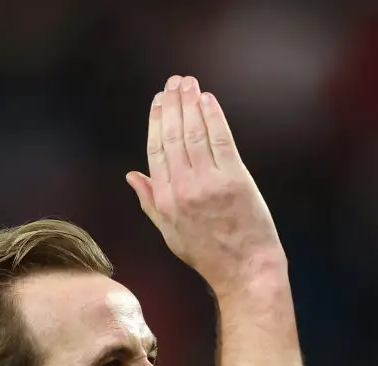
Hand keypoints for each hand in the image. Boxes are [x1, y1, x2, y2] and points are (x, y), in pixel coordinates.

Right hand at [126, 75, 285, 293]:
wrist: (245, 271)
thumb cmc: (210, 255)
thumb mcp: (171, 233)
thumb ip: (150, 202)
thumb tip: (131, 175)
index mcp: (165, 200)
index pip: (155, 151)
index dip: (156, 122)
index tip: (158, 101)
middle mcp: (183, 188)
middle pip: (173, 136)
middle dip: (172, 105)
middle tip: (173, 82)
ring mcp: (209, 183)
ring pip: (195, 133)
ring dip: (190, 103)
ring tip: (188, 83)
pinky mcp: (235, 180)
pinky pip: (220, 140)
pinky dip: (213, 117)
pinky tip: (208, 100)